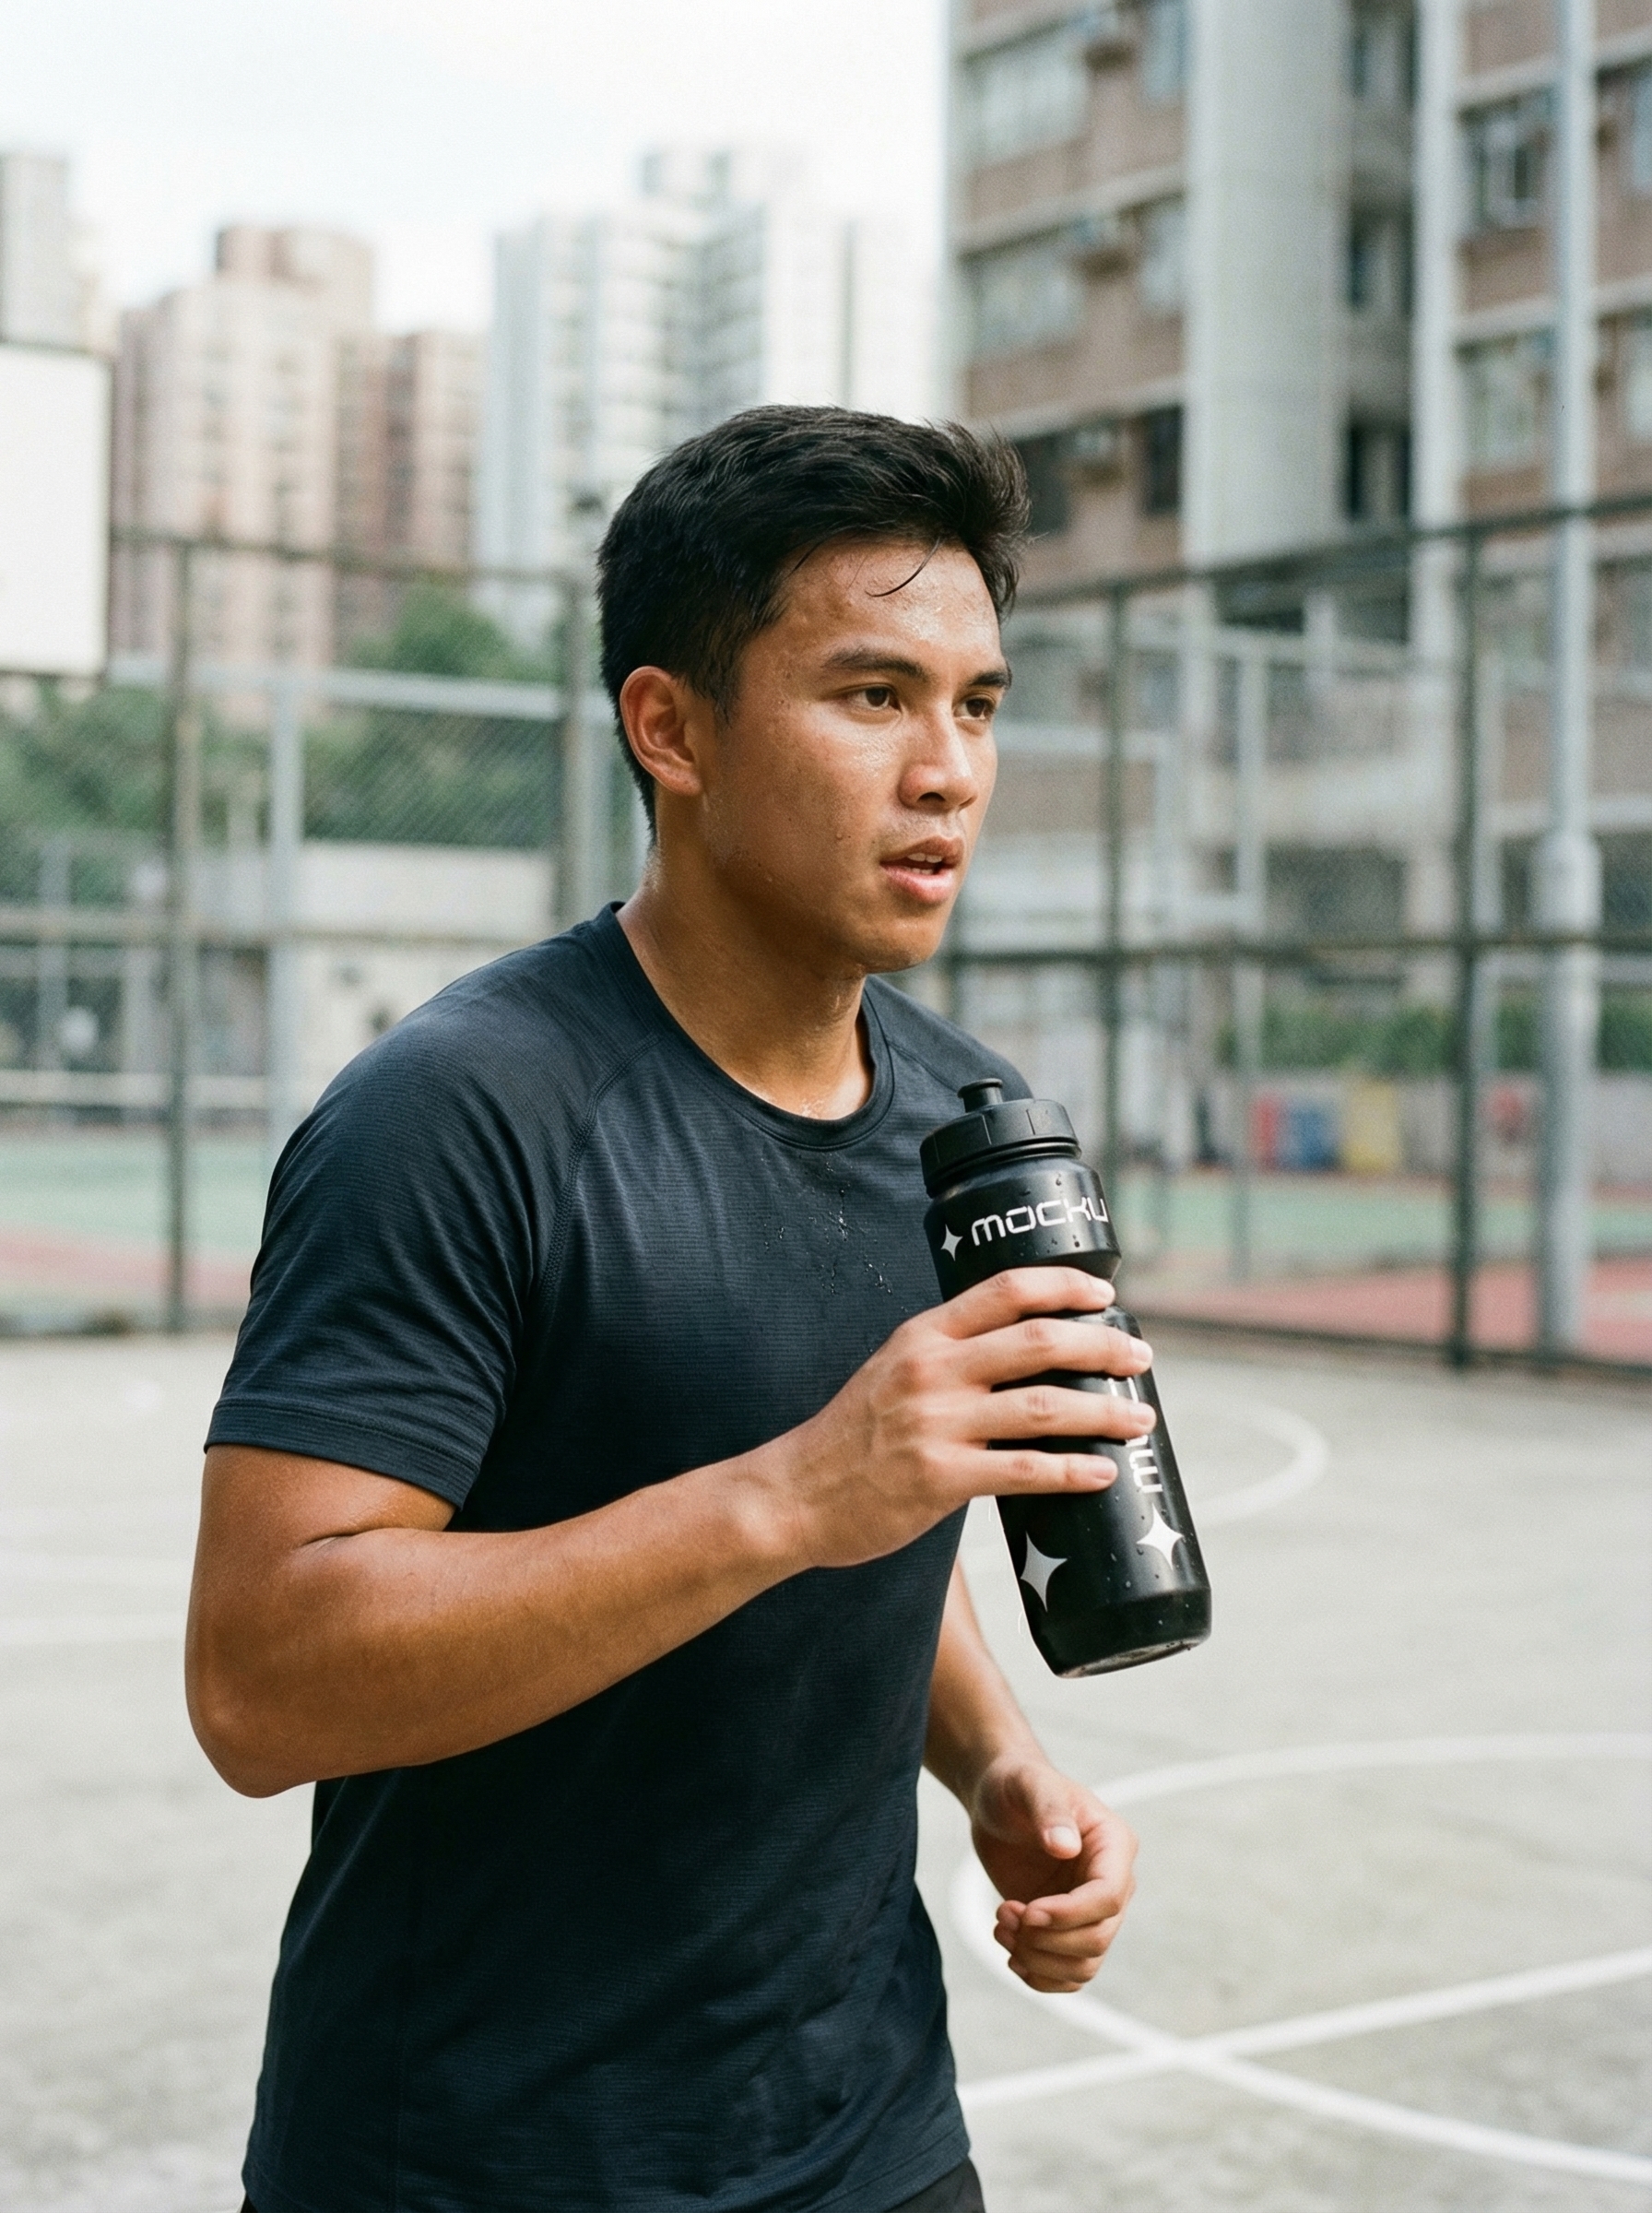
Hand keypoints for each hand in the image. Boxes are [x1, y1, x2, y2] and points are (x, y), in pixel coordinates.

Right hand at [746, 1268, 1156, 1572]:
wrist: (794, 1495)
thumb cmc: (853, 1437)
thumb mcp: (893, 1371)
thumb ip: (950, 1357)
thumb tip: (1027, 1355)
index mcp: (923, 1336)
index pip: (1005, 1289)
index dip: (1064, 1285)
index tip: (1104, 1294)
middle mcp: (932, 1370)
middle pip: (1040, 1341)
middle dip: (1103, 1345)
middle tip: (1140, 1357)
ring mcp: (935, 1424)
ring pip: (1044, 1406)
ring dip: (1104, 1411)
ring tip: (1140, 1418)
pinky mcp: (939, 1478)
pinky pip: (1025, 1471)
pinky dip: (1073, 1470)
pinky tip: (1102, 1473)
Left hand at [970, 1754, 1136, 1993]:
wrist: (997, 1802)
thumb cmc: (1016, 1784)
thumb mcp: (1029, 1785)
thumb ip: (1050, 1811)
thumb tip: (1066, 1847)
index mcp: (1114, 1845)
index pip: (1109, 1898)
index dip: (1069, 1914)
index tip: (1026, 1911)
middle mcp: (1112, 1883)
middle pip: (1097, 1938)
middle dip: (1045, 1938)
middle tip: (1004, 1913)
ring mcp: (1090, 1910)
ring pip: (1085, 1964)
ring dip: (1038, 1959)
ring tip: (1001, 1926)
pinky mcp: (1068, 1929)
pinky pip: (1070, 1975)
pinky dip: (1040, 1976)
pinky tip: (1010, 1953)